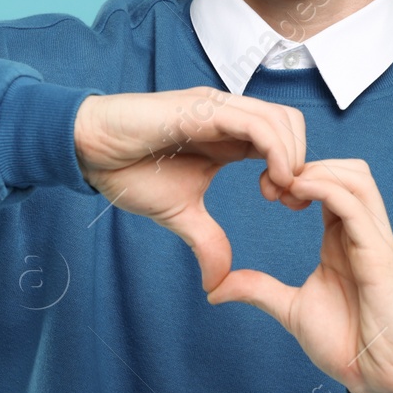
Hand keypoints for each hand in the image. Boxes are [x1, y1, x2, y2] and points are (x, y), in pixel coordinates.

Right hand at [73, 87, 305, 291]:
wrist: (89, 149)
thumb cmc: (128, 169)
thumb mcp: (180, 214)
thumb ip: (207, 241)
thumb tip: (218, 284)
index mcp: (229, 137)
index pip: (284, 140)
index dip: (297, 171)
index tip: (288, 204)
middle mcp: (229, 116)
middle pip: (293, 125)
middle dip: (303, 163)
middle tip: (287, 199)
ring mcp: (218, 108)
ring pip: (281, 120)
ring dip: (293, 158)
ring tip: (279, 192)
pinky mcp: (203, 108)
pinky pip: (256, 122)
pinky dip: (276, 150)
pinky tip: (271, 180)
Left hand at [206, 158, 392, 392]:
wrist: (378, 378)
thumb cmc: (346, 344)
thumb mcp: (291, 310)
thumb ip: (259, 290)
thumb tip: (216, 287)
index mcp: (343, 239)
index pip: (330, 183)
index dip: (296, 175)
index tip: (265, 190)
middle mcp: (363, 233)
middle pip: (347, 169)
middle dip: (306, 165)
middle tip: (271, 185)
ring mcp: (375, 241)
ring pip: (357, 177)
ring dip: (317, 171)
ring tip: (284, 189)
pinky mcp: (380, 255)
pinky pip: (357, 206)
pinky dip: (326, 189)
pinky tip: (298, 194)